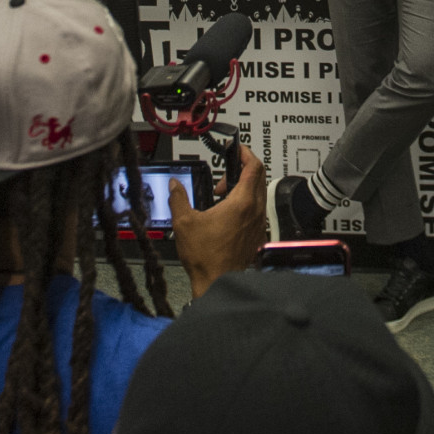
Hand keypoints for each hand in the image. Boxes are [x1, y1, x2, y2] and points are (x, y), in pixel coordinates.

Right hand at [169, 143, 266, 295]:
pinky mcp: (257, 235)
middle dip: (241, 171)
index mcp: (242, 202)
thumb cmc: (206, 258)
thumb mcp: (184, 223)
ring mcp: (259, 224)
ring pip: (258, 194)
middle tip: (223, 177)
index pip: (253, 167)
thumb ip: (179, 198)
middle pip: (258, 177)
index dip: (245, 154)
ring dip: (242, 188)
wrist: (218, 283)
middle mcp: (256, 211)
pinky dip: (245, 204)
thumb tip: (175, 185)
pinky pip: (257, 210)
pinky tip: (226, 214)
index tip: (236, 151)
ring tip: (221, 197)